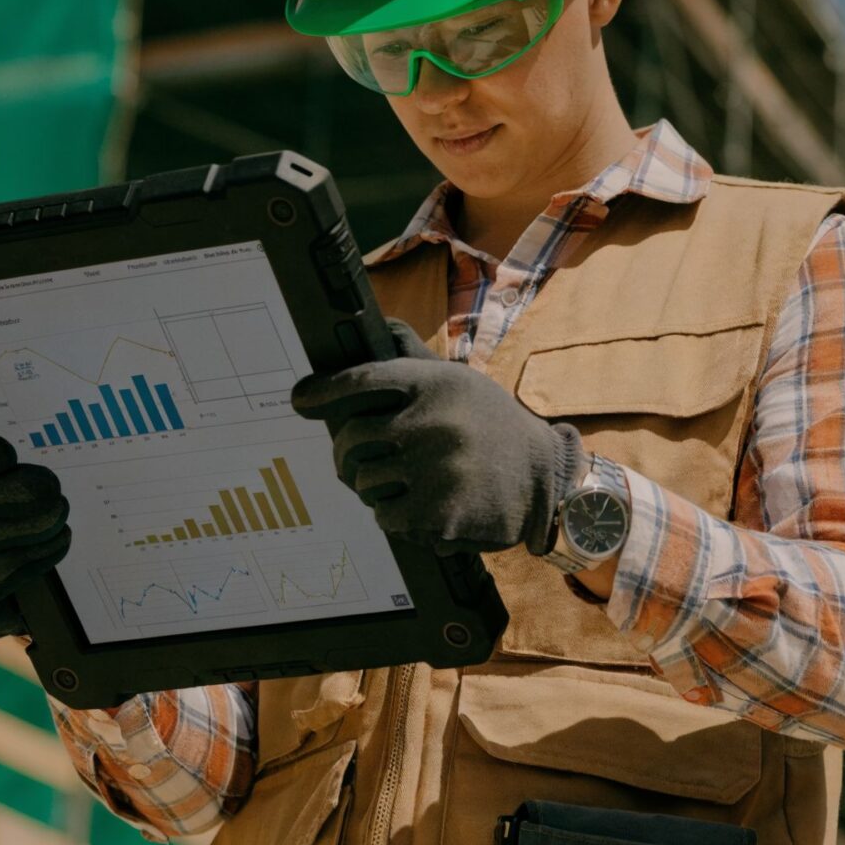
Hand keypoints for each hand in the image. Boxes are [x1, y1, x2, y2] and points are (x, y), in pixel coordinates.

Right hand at [0, 433, 70, 639]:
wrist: (43, 580)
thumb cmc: (31, 514)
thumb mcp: (22, 482)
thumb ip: (13, 467)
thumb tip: (30, 462)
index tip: (8, 455)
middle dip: (4, 494)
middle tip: (51, 489)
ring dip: (20, 527)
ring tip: (58, 515)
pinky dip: (26, 561)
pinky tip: (56, 543)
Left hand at [289, 320, 583, 555]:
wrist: (545, 480)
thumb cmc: (493, 427)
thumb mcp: (460, 382)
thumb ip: (414, 359)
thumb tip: (380, 326)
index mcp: (433, 382)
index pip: (363, 379)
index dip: (325, 391)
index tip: (300, 400)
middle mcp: (431, 421)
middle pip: (351, 440)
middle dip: (347, 455)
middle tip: (355, 463)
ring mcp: (434, 469)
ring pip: (364, 483)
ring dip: (376, 489)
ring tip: (407, 485)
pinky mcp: (438, 514)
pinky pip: (387, 518)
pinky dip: (397, 517)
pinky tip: (425, 508)